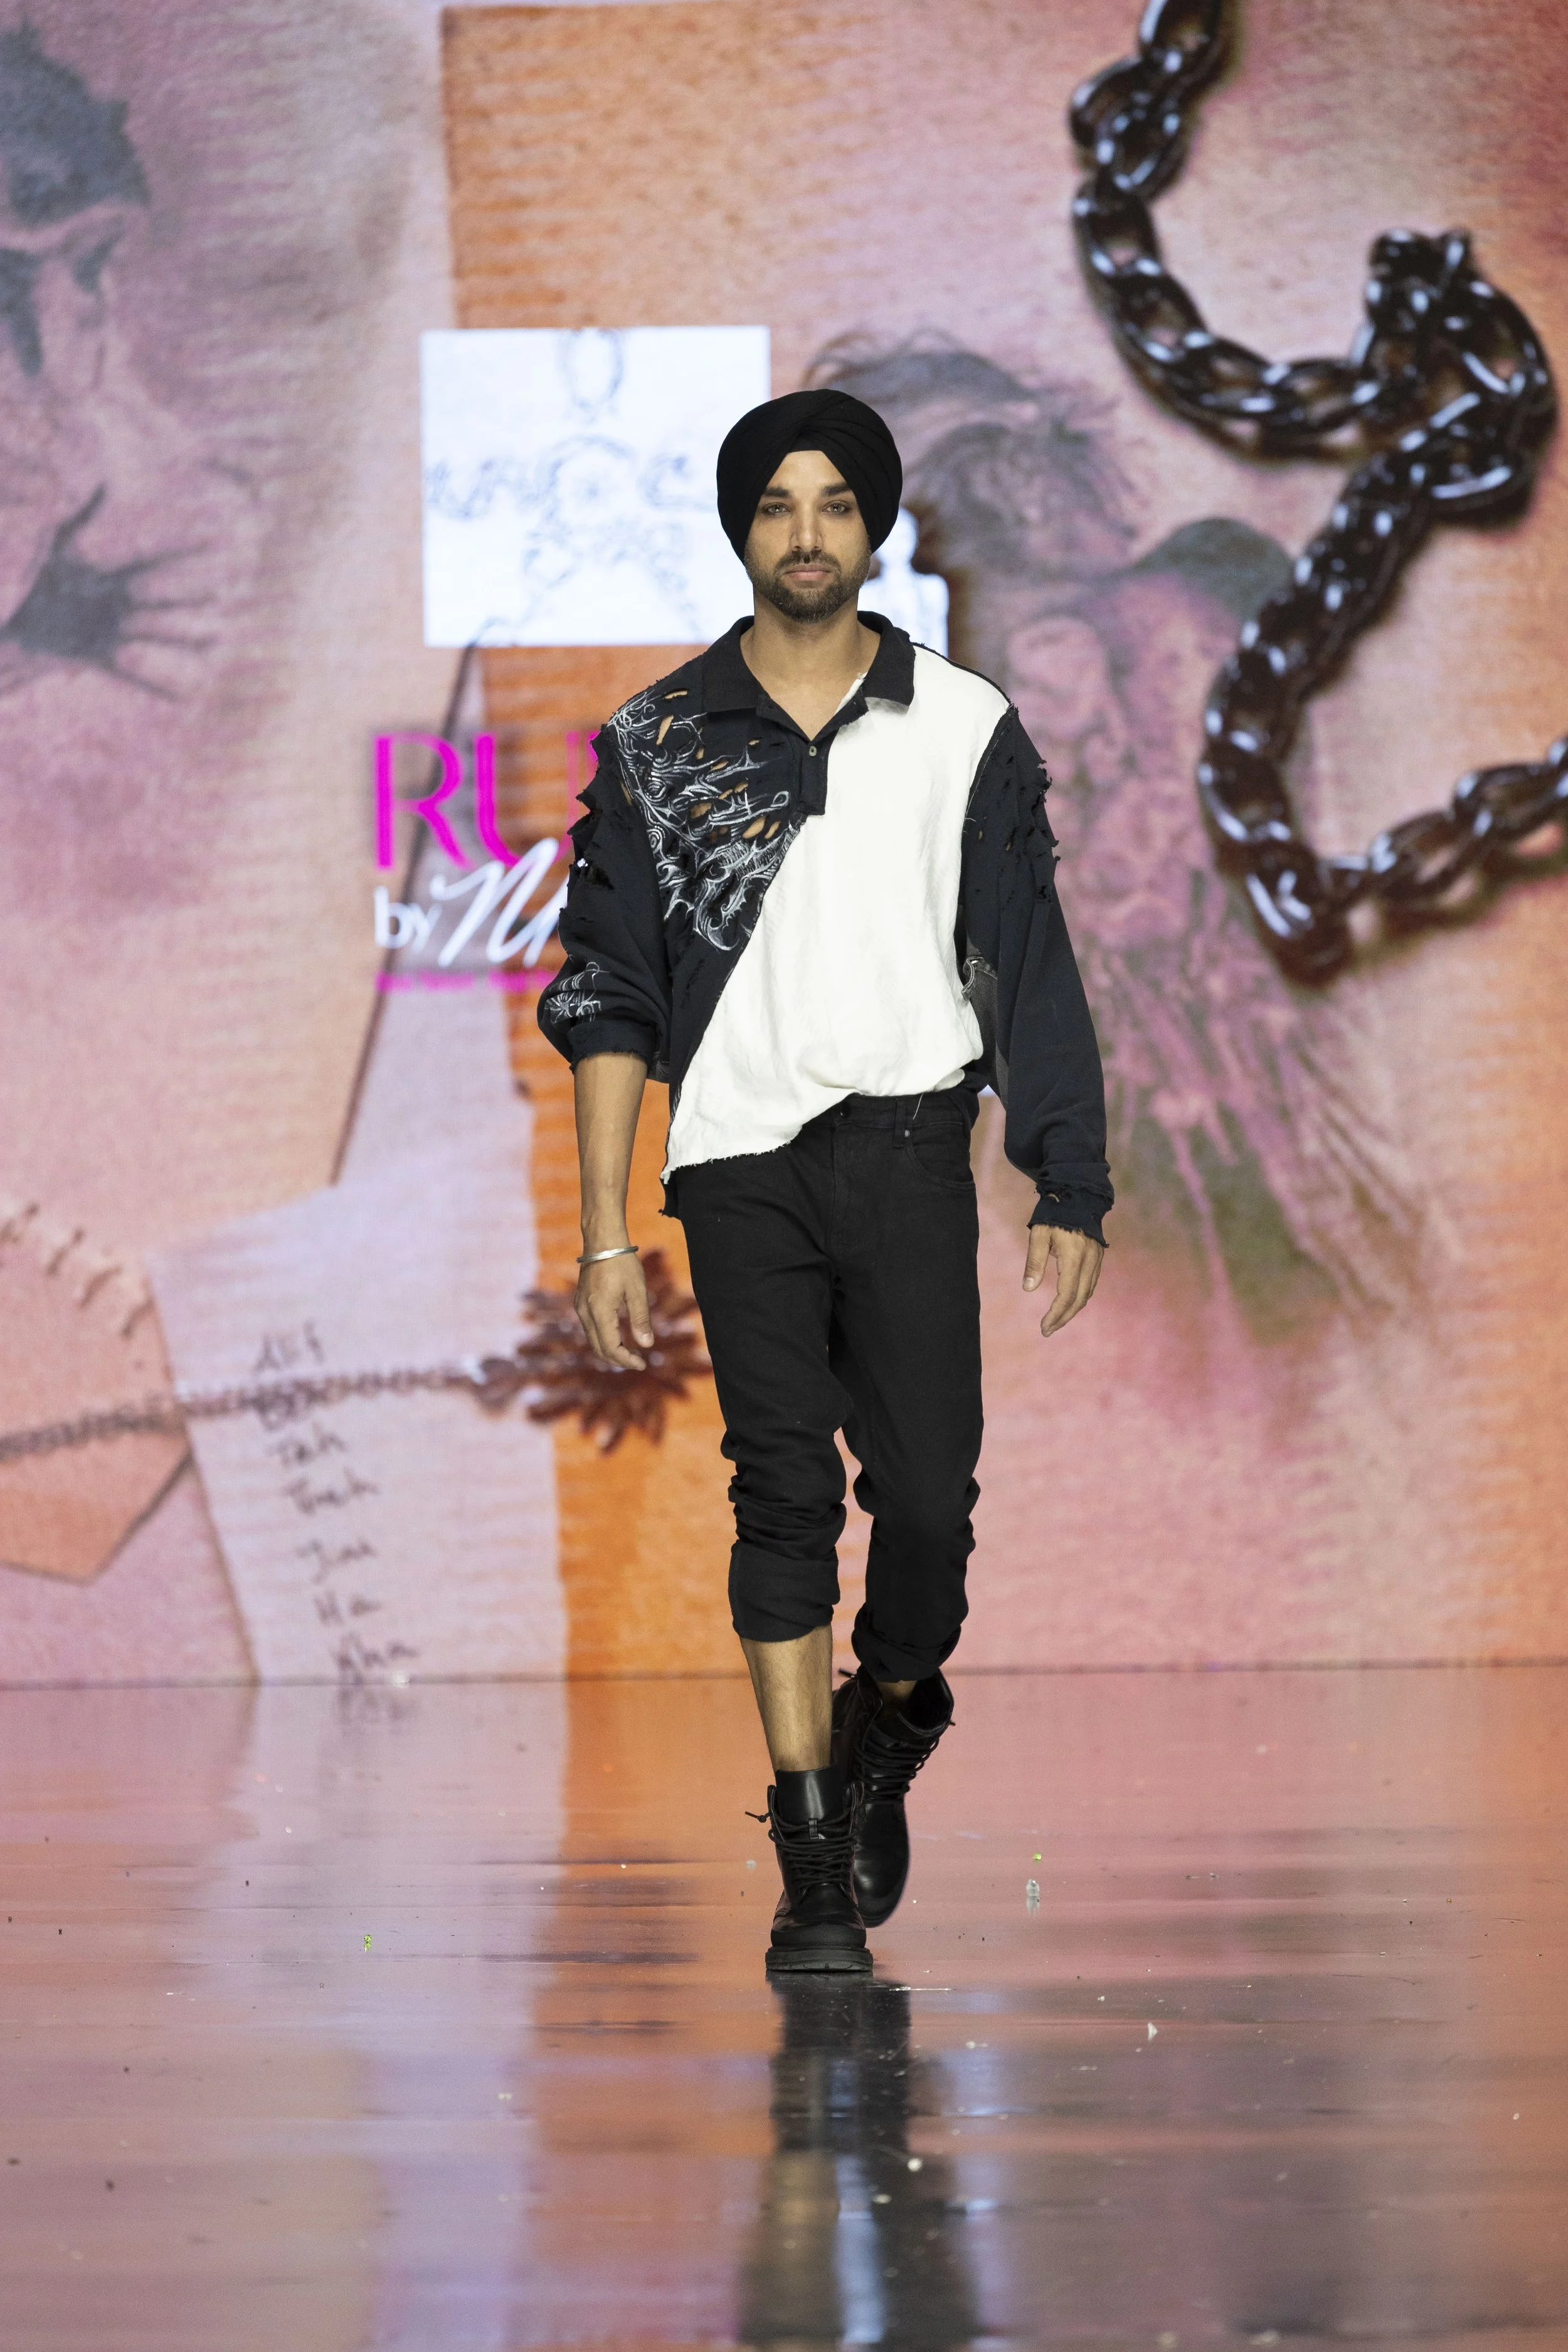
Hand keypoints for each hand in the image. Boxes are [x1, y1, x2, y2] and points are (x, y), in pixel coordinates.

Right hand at [574, 1252, 654, 1370]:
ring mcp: (580, 1307)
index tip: (643, 1363)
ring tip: (631, 1351)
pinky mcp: (580, 1302)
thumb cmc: (622, 1262)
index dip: (626, 1360)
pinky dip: (603, 1338)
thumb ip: (641, 1319)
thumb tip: (647, 1344)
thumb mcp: (637, 1290)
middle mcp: (585, 1312)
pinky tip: (619, 1335)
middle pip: (598, 1348)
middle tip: (639, 1361)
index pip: (610, 1347)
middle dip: (618, 1359)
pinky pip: (590, 1328)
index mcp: (599, 1311)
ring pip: (592, 1340)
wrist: (602, 1240)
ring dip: (611, 1350)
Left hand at [1023, 1225, 1103, 1337]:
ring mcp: (1097, 1259)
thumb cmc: (1054, 1214)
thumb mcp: (1039, 1235)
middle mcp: (1090, 1261)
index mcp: (1074, 1256)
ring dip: (1072, 1310)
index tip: (1044, 1327)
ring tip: (1056, 1321)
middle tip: (1047, 1330)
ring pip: (1087, 1293)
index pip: (1067, 1294)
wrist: (1079, 1194)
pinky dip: (1080, 1297)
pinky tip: (1068, 1303)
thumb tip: (1028, 1289)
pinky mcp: (1098, 1257)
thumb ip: (1034, 1262)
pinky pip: (1091, 1284)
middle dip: (1064, 1317)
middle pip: (1079, 1299)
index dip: (1056, 1313)